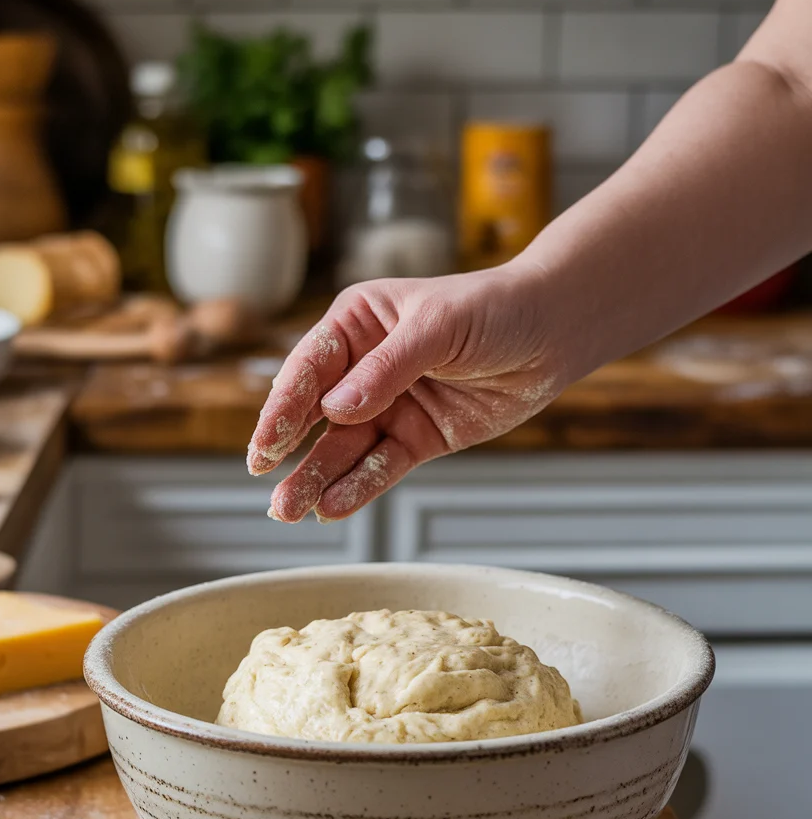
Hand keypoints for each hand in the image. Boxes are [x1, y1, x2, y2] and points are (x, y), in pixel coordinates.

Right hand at [247, 264, 565, 521]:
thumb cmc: (495, 309)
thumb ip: (387, 369)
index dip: (284, 404)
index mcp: (359, 324)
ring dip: (316, 478)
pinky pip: (381, 467)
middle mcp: (365, 368)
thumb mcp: (438, 326)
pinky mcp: (417, 438)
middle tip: (265, 481)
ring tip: (288, 510)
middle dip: (288, 448)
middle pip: (316, 413)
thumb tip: (337, 409)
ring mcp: (390, 406)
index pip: (310, 366)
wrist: (553, 332)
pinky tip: (332, 507)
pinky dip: (358, 488)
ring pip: (343, 448)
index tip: (266, 442)